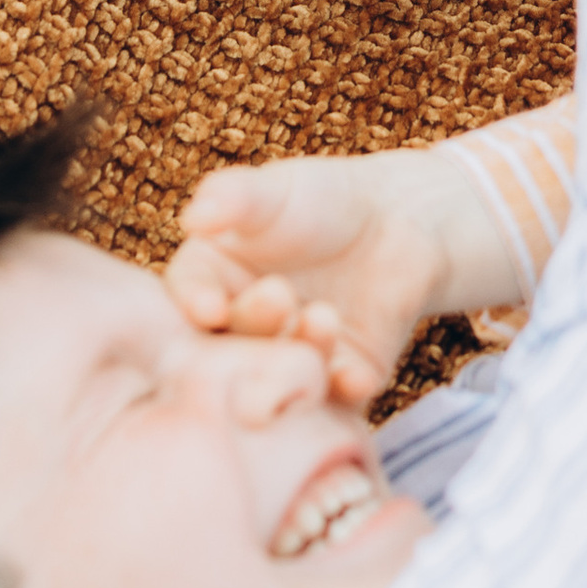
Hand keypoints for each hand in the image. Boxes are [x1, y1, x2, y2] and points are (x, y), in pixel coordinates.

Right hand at [165, 143, 516, 404]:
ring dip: (301, 351)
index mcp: (210, 283)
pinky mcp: (342, 381)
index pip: (191, 295)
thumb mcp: (273, 192)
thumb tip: (195, 215)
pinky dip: (345, 388)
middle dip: (253, 325)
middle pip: (234, 342)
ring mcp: (292, 360)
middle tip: (278, 295)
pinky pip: (340, 395)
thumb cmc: (319, 198)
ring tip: (324, 316)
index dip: (196, 302)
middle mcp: (243, 332)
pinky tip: (353, 375)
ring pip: (286, 373)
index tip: (208, 306)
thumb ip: (234, 199)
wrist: (395, 220)